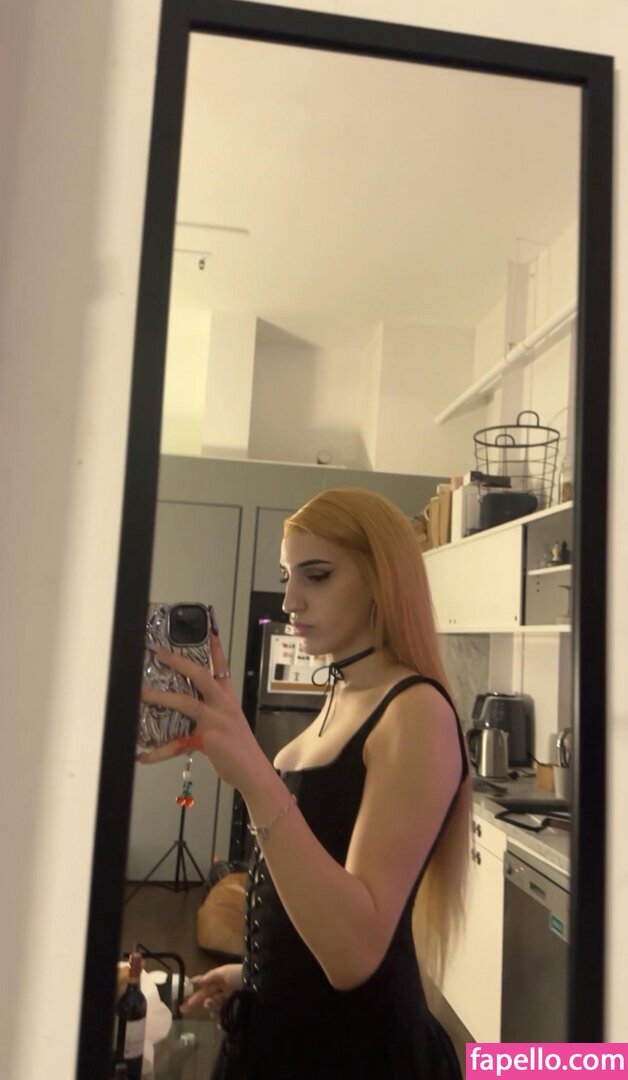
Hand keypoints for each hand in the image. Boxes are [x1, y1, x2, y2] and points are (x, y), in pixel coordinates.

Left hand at [138, 623, 263, 788]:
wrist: (253, 770)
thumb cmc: (239, 747)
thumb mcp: (228, 722)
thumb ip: (210, 711)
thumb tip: (185, 706)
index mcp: (228, 698)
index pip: (222, 667)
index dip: (215, 648)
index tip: (208, 630)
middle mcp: (222, 704)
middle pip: (200, 675)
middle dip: (178, 662)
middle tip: (158, 652)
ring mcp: (215, 720)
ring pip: (185, 702)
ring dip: (160, 696)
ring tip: (141, 692)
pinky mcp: (207, 739)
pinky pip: (178, 743)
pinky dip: (160, 751)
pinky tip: (145, 755)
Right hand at [179, 963, 242, 1020]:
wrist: (258, 984)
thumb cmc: (239, 975)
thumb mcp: (223, 972)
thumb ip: (209, 977)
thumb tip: (195, 980)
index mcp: (221, 979)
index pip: (206, 984)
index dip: (196, 987)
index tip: (185, 993)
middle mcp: (224, 989)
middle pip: (207, 996)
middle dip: (195, 1001)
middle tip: (183, 1009)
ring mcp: (230, 999)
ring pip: (215, 1006)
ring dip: (211, 1008)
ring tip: (211, 1007)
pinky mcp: (235, 1008)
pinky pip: (224, 1015)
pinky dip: (220, 1019)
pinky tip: (218, 1022)